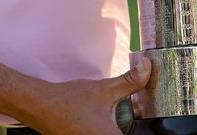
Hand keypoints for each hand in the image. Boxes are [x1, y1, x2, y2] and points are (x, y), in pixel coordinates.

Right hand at [20, 54, 150, 134]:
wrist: (40, 107)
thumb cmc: (70, 101)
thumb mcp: (105, 89)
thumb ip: (131, 81)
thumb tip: (148, 67)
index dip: (148, 131)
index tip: (156, 124)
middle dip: (136, 128)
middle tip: (138, 115)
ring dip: (124, 129)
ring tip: (127, 119)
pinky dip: (111, 131)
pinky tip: (110, 123)